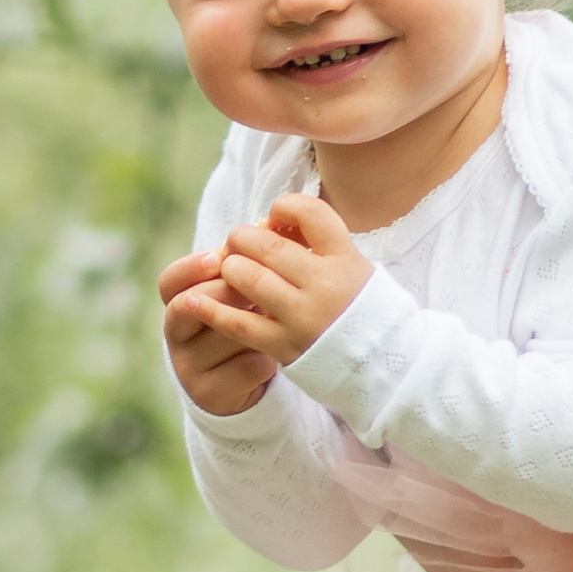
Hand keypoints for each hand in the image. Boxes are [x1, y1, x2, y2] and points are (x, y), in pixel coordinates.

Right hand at [159, 247, 275, 417]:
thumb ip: (242, 268)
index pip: (169, 282)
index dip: (190, 268)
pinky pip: (243, 369)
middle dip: (224, 293)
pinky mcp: (208, 395)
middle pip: (188, 307)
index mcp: (177, 303)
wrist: (244, 381)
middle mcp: (175, 335)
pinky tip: (279, 357)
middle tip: (256, 287)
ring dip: (254, 327)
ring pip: (221, 337)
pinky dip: (266, 360)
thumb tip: (266, 230)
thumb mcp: (239, 294)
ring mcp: (187, 367)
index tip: (218, 258)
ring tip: (278, 320)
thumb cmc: (245, 321)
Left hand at [194, 194, 375, 366]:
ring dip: (230, 268)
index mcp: (346, 260)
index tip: (275, 216)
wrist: (380, 364)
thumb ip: (319, 243)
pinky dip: (210, 310)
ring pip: (248, 277)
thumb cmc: (358, 307)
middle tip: (238, 243)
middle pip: (268, 244)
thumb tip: (269, 222)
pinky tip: (192, 301)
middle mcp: (325, 285)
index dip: (284, 207)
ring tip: (231, 271)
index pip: (310, 214)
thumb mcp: (354, 266)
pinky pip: (237, 323)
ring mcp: (303, 316)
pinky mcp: (284, 345)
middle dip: (243, 238)